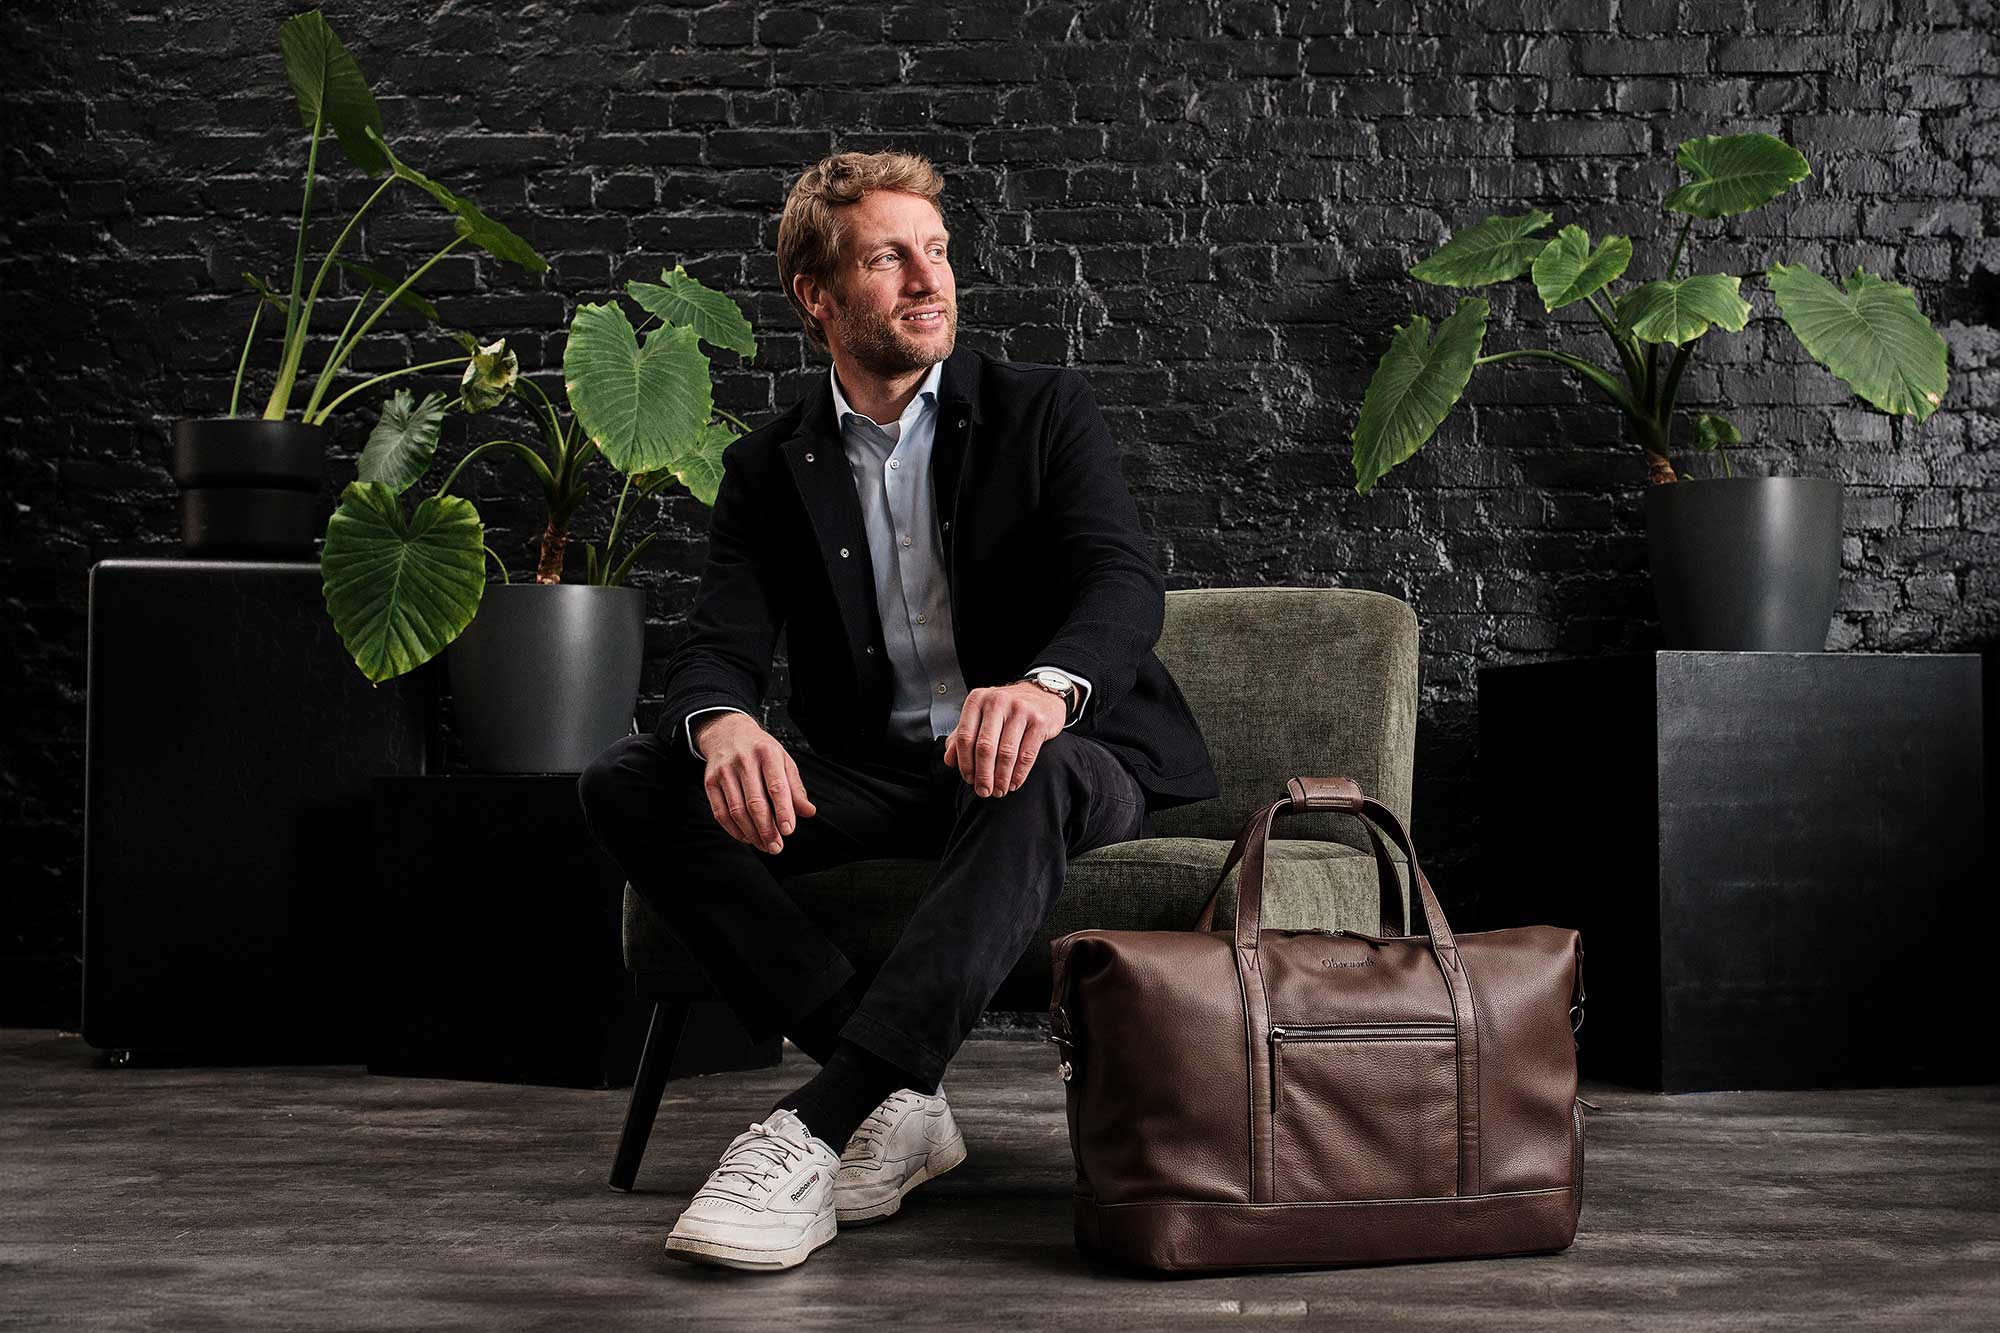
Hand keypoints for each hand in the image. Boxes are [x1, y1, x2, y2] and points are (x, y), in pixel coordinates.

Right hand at [695, 712, 816, 853]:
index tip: (788, 831)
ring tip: (765, 846)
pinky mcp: (710, 782)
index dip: (783, 811)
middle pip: (755, 802)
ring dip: (752, 833)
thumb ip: (795, 787)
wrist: (727, 733)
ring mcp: (724, 772)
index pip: (776, 787)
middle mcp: (744, 761)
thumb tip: (809, 812)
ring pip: (737, 811)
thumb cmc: (761, 751)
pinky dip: (734, 830)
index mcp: (767, 754)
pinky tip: (747, 837)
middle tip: (777, 847)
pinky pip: (720, 812)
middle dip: (767, 829)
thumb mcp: (783, 761)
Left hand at [943, 681, 1066, 797]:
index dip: (965, 763)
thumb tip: (949, 760)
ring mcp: (1020, 710)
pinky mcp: (1039, 721)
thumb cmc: (1006, 709)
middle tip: (984, 790)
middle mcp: (997, 701)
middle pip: (985, 747)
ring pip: (1006, 752)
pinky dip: (1019, 773)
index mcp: (977, 700)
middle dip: (983, 775)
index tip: (969, 779)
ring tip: (999, 790)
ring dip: (1001, 777)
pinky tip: (1014, 782)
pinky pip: (1027, 754)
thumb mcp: (980, 717)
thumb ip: (961, 736)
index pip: (965, 737)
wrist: (1041, 695)